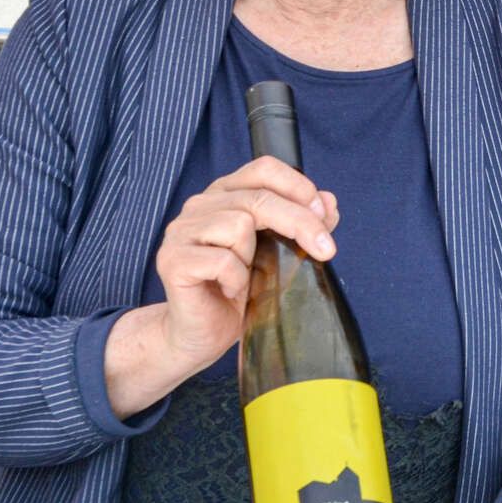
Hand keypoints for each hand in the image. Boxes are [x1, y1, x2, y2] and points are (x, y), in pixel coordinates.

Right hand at [153, 156, 339, 374]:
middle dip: (300, 223)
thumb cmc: (239, 291)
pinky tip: (230, 291)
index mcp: (226, 194)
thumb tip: (329, 202)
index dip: (298, 186)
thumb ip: (301, 224)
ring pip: (239, 225)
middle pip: (259, 198)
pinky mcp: (172, 259)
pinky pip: (222, 260)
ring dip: (254, 259)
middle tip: (326, 250)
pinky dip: (236, 280)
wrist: (201, 333)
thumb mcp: (279, 255)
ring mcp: (181, 230)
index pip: (264, 168)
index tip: (324, 215)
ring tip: (247, 278)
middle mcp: (200, 204)